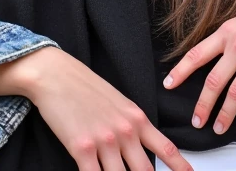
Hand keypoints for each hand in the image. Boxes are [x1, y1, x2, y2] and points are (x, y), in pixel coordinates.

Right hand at [0, 47, 192, 170]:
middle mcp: (125, 131)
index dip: (180, 167)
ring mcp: (105, 141)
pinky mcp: (83, 149)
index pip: (166, 149)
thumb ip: (130, 125)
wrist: (55, 74)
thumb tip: (138, 149)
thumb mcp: (117, 102)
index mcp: (136, 118)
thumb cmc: (84, 86)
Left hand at [163, 0, 235, 135]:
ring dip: (226, 115)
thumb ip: (225, 40)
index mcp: (227, 32)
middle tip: (197, 121)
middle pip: (215, 81)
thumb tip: (209, 60)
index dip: (181, 71)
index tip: (168, 85)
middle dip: (204, 105)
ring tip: (219, 127)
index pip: (197, 54)